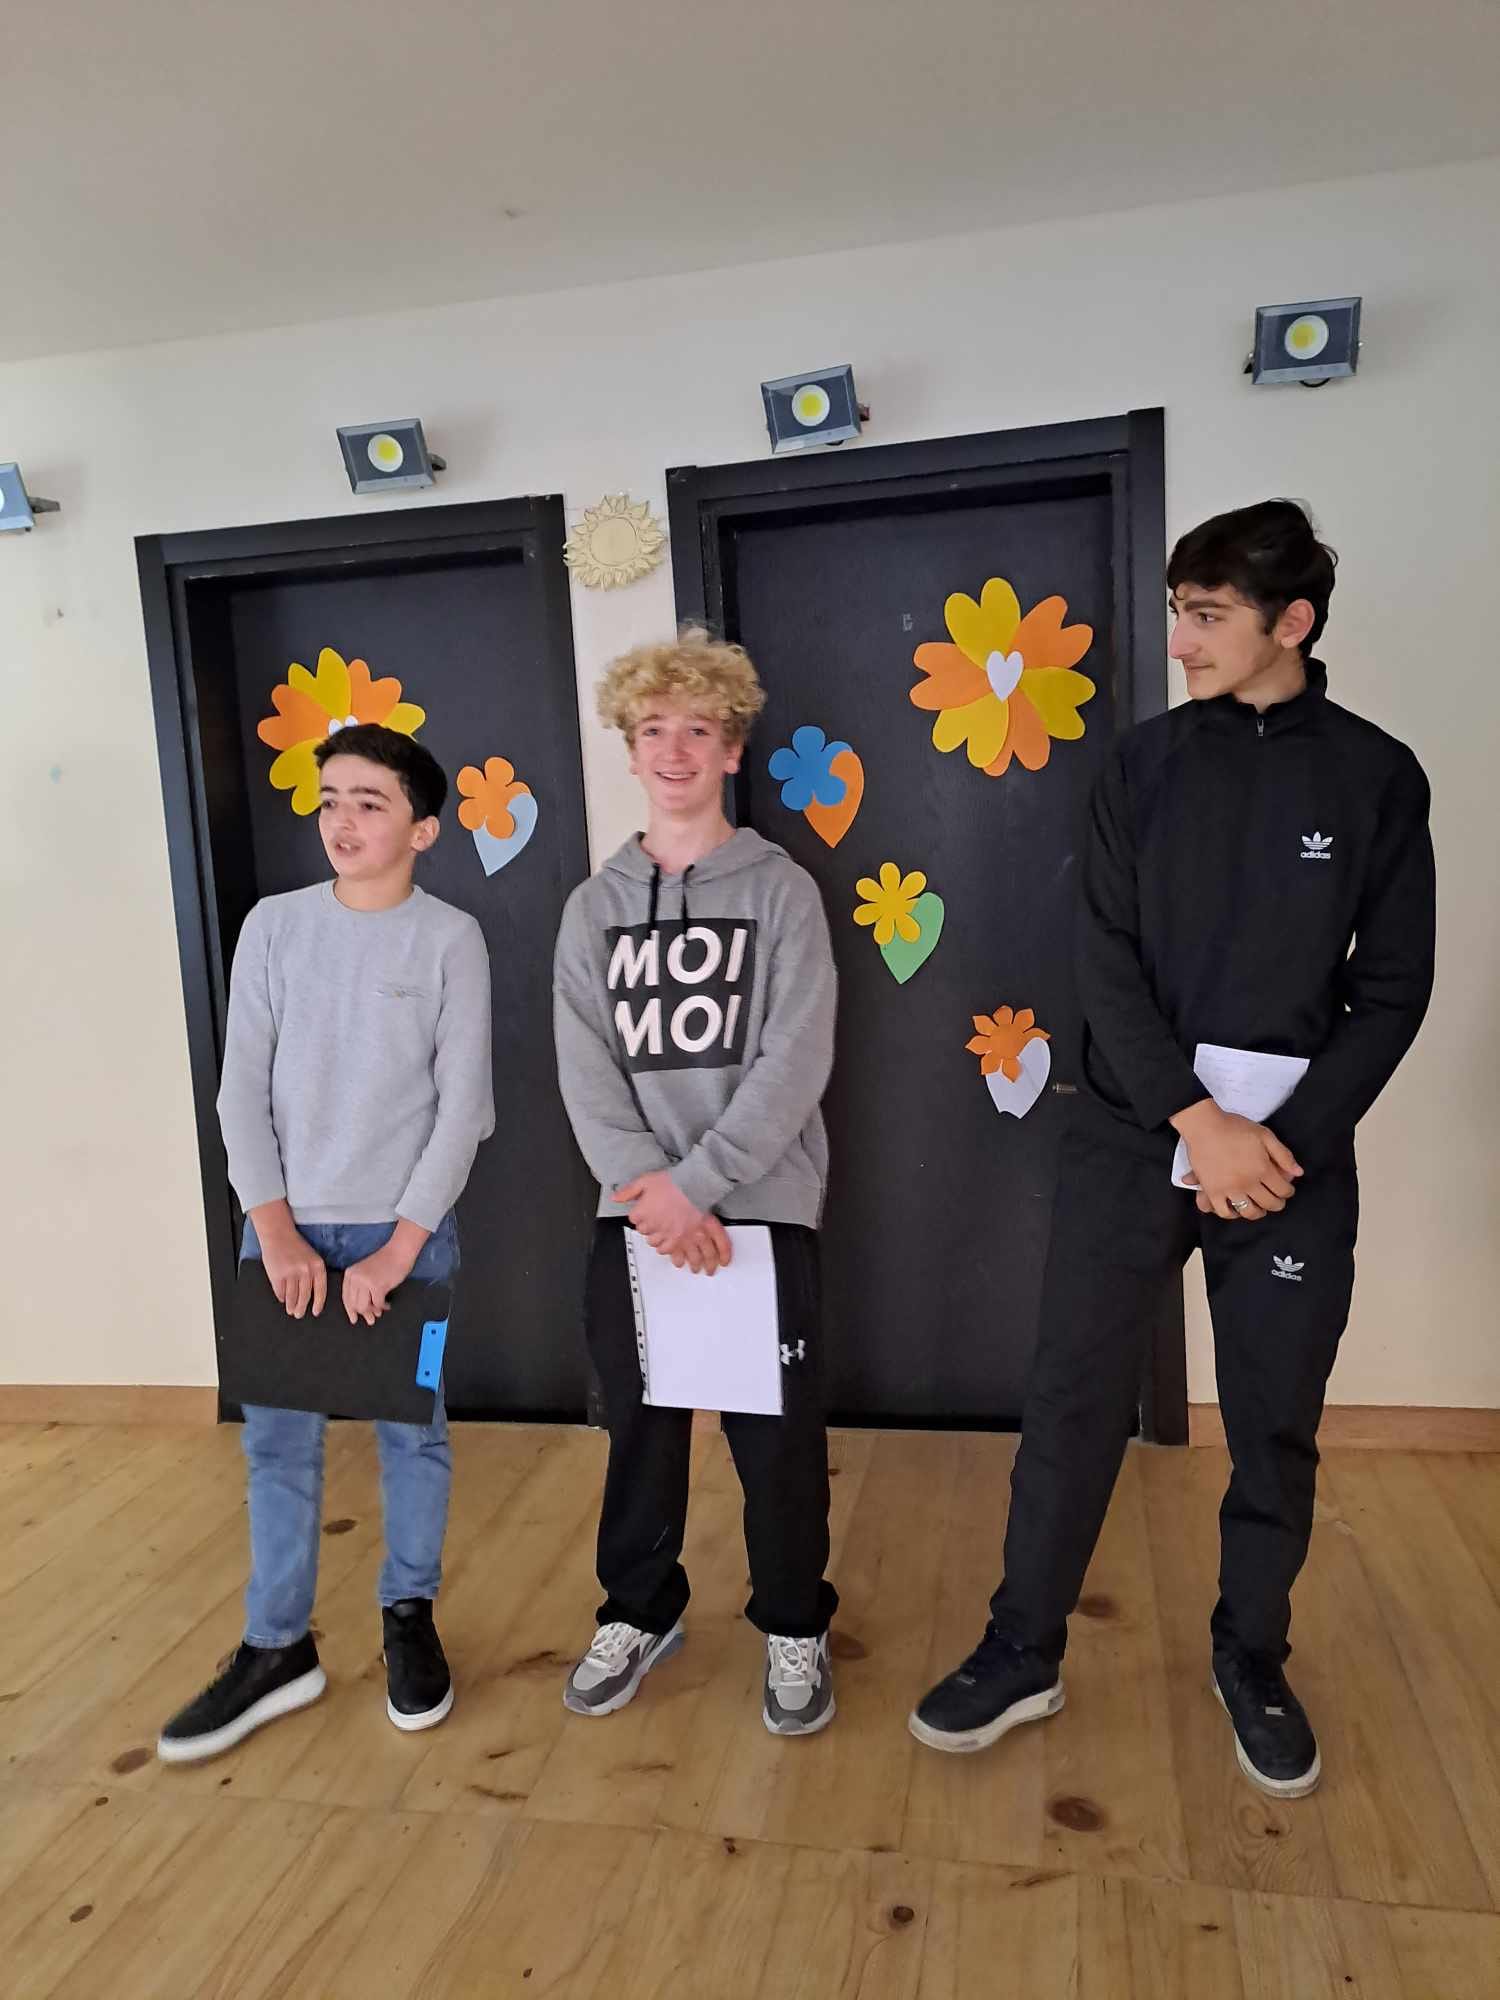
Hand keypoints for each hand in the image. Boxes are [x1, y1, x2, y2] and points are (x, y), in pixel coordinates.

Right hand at [257, 1220, 327, 1318]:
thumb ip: (313, 1273)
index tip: (316, 1311)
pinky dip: (281, 1297)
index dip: (319, 1303)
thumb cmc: (295, 1245)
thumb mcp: (311, 1257)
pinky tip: (282, 1299)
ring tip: (290, 1310)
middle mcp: (306, 1270)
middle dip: (302, 1308)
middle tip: (299, 1314)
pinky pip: (280, 1292)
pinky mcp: (278, 1275)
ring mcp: (291, 1273)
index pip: (321, 1290)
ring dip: (291, 1305)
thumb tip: (312, 1295)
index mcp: (317, 1266)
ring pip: (292, 1296)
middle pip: (305, 1296)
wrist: (278, 1234)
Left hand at [341, 1245, 412, 1326]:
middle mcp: (355, 1277)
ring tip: (380, 1312)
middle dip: (364, 1313)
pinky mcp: (377, 1286)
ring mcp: (365, 1281)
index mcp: (350, 1274)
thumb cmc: (386, 1262)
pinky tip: (387, 1305)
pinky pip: (377, 1304)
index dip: (350, 1310)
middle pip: (354, 1304)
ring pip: (364, 1306)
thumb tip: (363, 1311)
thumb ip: (361, 1289)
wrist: (399, 1252)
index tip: (353, 1319)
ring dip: (373, 1311)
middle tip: (371, 1320)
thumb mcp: (367, 1273)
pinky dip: (382, 1307)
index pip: (346, 1297)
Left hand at [614, 1172, 731, 1270]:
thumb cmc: (670, 1183)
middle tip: (675, 1254)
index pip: (645, 1230)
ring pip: (691, 1256)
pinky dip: (720, 1256)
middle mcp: (669, 1234)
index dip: (648, 1229)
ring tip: (698, 1268)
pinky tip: (722, 1262)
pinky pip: (715, 1247)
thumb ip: (629, 1192)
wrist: (691, 1182)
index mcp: (652, 1223)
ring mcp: (688, 1237)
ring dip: (694, 1263)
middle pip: (665, 1248)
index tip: (651, 1228)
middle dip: (669, 1250)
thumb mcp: (643, 1182)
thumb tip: (617, 1198)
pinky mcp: (705, 1233)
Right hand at [1172, 1101, 1301, 1221]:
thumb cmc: (1234, 1128)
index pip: (1283, 1190)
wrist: (1204, 1127)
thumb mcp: (1264, 1135)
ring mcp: (1230, 1189)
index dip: (1288, 1191)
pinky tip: (1236, 1209)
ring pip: (1249, 1211)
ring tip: (1259, 1208)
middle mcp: (1248, 1182)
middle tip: (1277, 1200)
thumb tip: (1298, 1173)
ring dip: (1257, 1212)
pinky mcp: (1212, 1191)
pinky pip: (1224, 1211)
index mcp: (1263, 1169)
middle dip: (1277, 1204)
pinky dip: (1232, 1214)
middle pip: (1269, 1203)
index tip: (1287, 1190)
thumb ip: (1283, 1155)